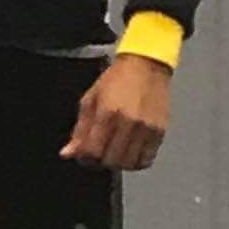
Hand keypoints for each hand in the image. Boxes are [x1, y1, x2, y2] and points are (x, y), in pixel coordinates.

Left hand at [62, 54, 172, 172]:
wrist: (146, 65)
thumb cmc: (116, 80)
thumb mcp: (90, 100)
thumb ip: (79, 130)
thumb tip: (68, 153)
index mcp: (108, 113)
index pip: (93, 151)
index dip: (85, 158)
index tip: (83, 155)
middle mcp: (129, 122)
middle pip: (111, 160)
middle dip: (100, 161)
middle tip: (98, 153)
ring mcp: (146, 128)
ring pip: (129, 163)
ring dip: (118, 163)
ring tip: (113, 152)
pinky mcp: (160, 132)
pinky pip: (147, 159)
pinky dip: (135, 161)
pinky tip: (129, 152)